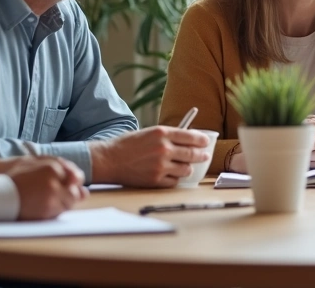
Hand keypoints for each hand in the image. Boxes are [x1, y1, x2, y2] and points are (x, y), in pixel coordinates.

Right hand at [6, 157, 87, 219]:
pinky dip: (53, 212)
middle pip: (75, 193)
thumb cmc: (15, 175)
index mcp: (52, 167)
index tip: (68, 185)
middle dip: (69, 195)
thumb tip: (79, 180)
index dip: (73, 183)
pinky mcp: (45, 211)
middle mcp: (54, 182)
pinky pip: (58, 213)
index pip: (77, 177)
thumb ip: (59, 166)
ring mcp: (51, 197)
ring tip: (44, 200)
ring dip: (62, 204)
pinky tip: (40, 207)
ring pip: (68, 204)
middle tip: (54, 195)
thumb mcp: (36, 162)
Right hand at [90, 126, 210, 187]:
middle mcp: (163, 149)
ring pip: (185, 169)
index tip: (206, 142)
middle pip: (192, 154)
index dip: (201, 140)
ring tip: (185, 166)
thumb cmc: (127, 145)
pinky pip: (174, 181)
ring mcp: (160, 166)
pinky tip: (171, 175)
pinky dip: (174, 179)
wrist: (108, 160)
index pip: (191, 136)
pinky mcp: (155, 180)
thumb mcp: (148, 133)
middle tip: (205, 156)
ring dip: (187, 168)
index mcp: (162, 133)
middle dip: (201, 155)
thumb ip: (167, 136)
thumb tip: (186, 139)